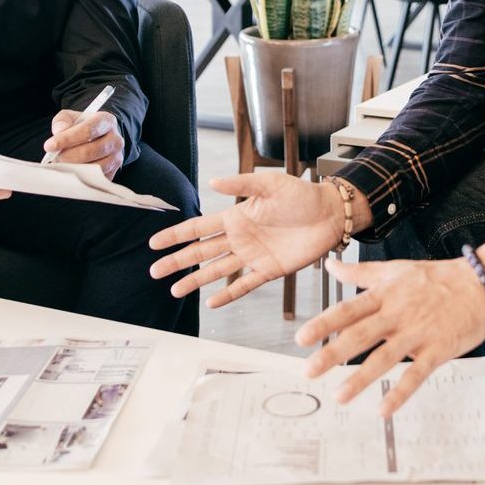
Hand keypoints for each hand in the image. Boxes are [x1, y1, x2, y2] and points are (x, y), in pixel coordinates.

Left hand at [45, 108, 123, 178]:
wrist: (102, 136)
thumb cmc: (84, 126)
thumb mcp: (72, 117)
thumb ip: (63, 121)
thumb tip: (59, 132)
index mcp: (107, 121)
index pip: (87, 130)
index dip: (67, 139)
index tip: (49, 146)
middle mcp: (116, 140)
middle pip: (90, 151)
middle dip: (67, 156)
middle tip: (54, 158)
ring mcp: (116, 158)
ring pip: (93, 167)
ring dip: (72, 168)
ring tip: (60, 164)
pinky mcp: (113, 172)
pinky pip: (94, 179)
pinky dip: (79, 177)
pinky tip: (69, 172)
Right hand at [148, 172, 344, 307]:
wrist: (330, 214)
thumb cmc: (302, 195)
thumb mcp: (270, 184)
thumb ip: (242, 183)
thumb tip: (212, 181)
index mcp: (236, 217)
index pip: (199, 228)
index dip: (176, 235)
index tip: (154, 243)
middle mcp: (240, 239)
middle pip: (201, 252)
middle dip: (177, 261)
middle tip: (155, 271)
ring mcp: (253, 256)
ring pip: (217, 271)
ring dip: (196, 280)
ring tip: (175, 290)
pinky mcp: (270, 270)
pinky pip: (245, 285)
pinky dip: (228, 294)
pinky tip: (211, 302)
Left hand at [294, 258, 484, 416]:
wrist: (482, 284)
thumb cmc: (438, 278)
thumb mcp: (396, 269)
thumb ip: (360, 272)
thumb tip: (330, 265)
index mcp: (386, 294)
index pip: (349, 309)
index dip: (324, 324)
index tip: (301, 338)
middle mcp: (398, 314)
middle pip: (361, 335)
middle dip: (333, 353)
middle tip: (309, 370)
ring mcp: (418, 333)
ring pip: (385, 357)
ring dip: (361, 378)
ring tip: (339, 396)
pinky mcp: (438, 350)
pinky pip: (416, 374)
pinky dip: (400, 393)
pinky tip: (384, 409)